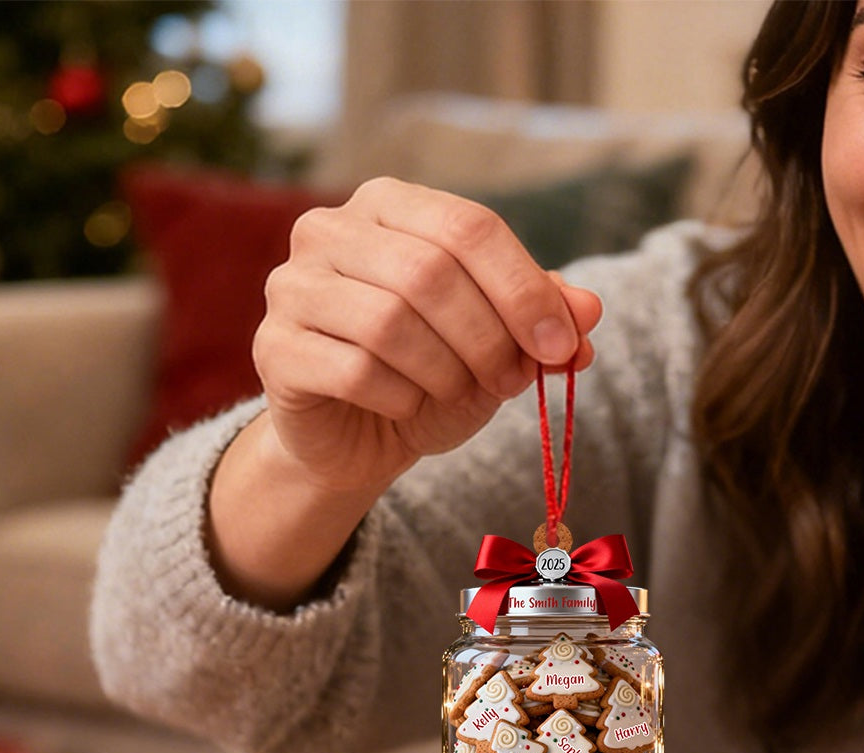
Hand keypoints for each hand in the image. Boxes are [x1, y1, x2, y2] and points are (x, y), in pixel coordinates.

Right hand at [252, 176, 602, 493]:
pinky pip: (355, 371)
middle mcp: (330, 229)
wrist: (357, 436)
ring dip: (445, 373)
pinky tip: (404, 406)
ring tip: (456, 393)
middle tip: (510, 381)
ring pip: (390, 324)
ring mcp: (292, 285)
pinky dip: (400, 399)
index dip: (525, 290)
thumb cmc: (430, 374)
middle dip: (488, 339)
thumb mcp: (499, 343)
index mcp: (390, 205)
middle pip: (430, 273)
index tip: (562, 347)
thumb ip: (542, 318)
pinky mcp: (274, 347)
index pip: (470, 227)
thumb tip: (589, 312)